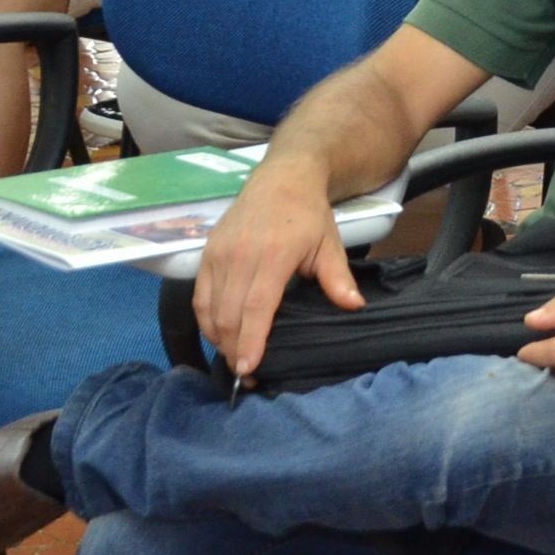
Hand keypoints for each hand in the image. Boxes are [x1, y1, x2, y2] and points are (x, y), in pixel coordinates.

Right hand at [194, 151, 355, 378]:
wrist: (281, 180)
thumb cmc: (309, 216)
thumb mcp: (330, 245)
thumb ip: (337, 278)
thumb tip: (354, 306)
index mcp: (273, 256)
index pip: (255, 306)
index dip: (250, 340)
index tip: (248, 367)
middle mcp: (239, 256)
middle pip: (228, 314)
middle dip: (233, 349)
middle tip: (246, 374)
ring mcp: (218, 255)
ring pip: (210, 308)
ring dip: (218, 339)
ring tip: (234, 359)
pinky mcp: (205, 253)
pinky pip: (200, 296)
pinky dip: (206, 320)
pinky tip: (219, 336)